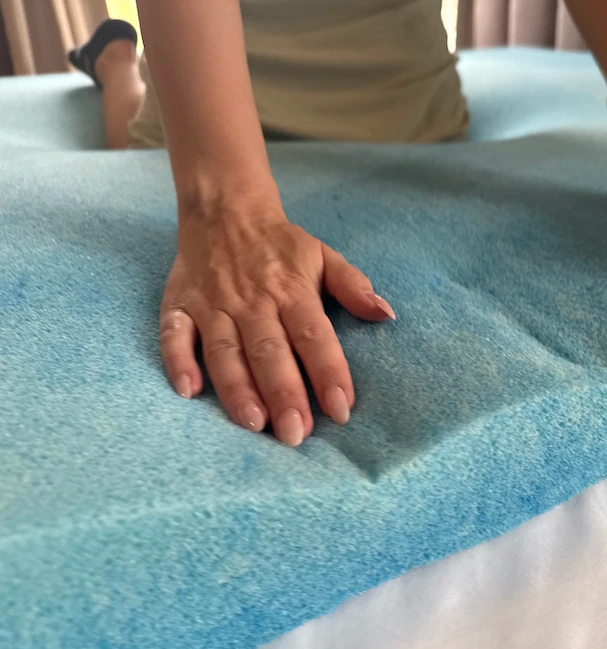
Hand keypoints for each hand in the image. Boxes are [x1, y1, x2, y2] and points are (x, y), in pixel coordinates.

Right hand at [158, 196, 394, 445]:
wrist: (225, 210)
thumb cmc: (281, 246)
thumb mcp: (324, 256)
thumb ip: (354, 287)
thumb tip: (386, 315)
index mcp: (292, 290)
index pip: (313, 336)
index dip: (329, 372)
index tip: (342, 409)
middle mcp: (252, 300)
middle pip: (269, 351)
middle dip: (284, 394)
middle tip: (297, 434)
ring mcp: (213, 304)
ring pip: (224, 350)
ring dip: (238, 388)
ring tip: (254, 424)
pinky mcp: (179, 305)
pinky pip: (174, 335)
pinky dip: (178, 362)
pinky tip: (188, 391)